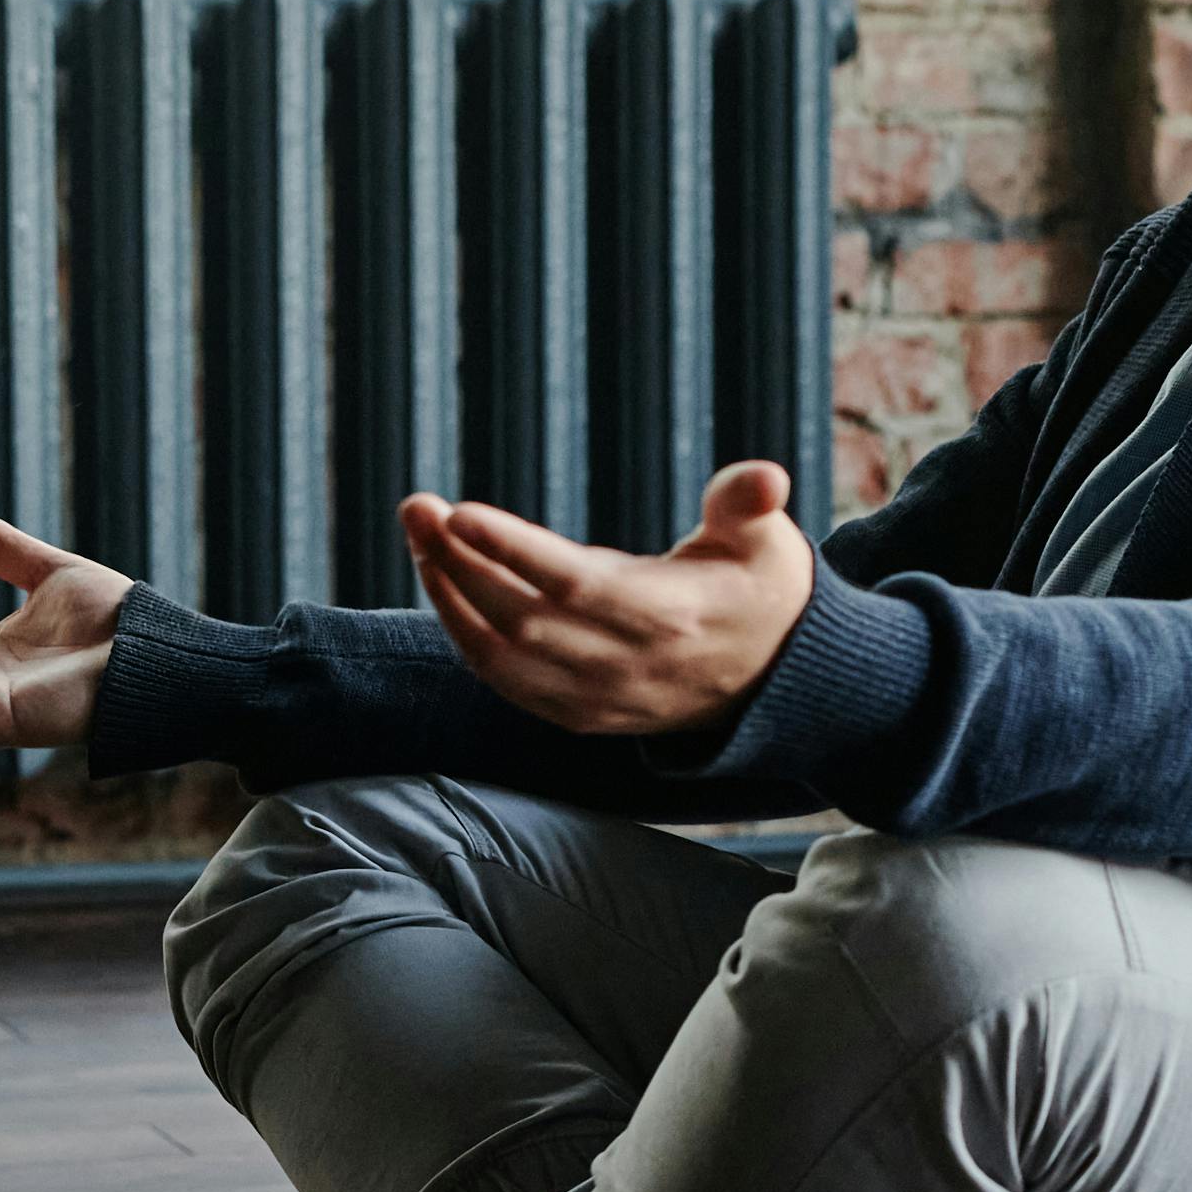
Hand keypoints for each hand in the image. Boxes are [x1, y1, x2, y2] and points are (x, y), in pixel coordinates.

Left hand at [404, 461, 815, 737]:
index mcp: (669, 617)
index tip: (459, 512)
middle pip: (521, 617)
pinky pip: (503, 681)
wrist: (773, 683)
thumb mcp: (768, 542)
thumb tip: (766, 477)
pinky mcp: (577, 714)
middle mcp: (626, 666)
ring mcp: (597, 698)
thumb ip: (750, 505)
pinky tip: (441, 583)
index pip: (574, 585)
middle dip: (459, 561)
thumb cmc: (761, 592)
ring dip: (449, 595)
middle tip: (418, 506)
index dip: (513, 551)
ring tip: (420, 534)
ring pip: (500, 655)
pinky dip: (463, 634)